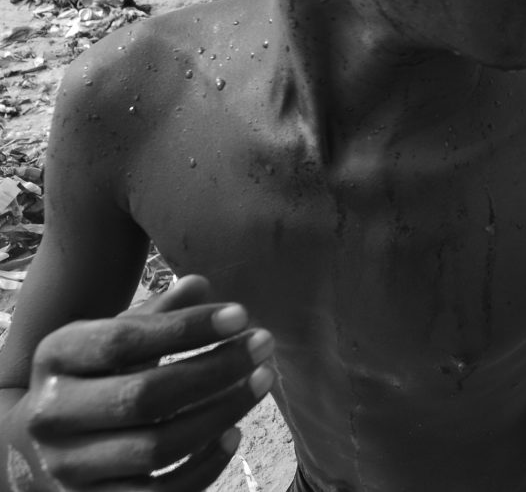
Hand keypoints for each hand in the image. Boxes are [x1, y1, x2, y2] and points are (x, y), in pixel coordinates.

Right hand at [10, 275, 273, 489]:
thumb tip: (199, 284)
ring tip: (262, 380)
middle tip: (263, 344)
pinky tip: (235, 433)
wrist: (37, 443)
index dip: (187, 327)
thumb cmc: (92, 375)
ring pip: (157, 447)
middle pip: (145, 396)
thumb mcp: (111, 335)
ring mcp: (68, 467)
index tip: (240, 314)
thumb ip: (155, 313)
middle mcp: (51, 414)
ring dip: (222, 412)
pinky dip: (204, 467)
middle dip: (216, 369)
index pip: (124, 340)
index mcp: (56, 356)